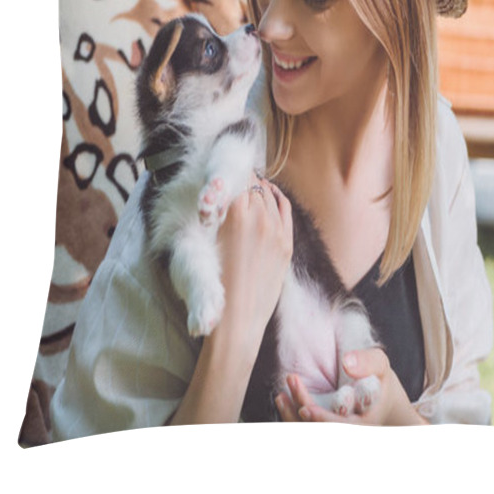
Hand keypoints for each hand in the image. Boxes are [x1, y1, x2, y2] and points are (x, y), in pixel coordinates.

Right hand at [212, 176, 292, 353]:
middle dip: (243, 180)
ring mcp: (277, 231)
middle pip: (253, 184)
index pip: (237, 177)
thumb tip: (221, 191)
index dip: (230, 173)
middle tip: (233, 180)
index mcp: (237, 214)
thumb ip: (216, 212)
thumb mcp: (205, 242)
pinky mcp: (287, 244)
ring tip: (248, 188)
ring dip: (258, 189)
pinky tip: (270, 194)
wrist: (236, 320)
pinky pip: (284, 209)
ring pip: (269, 195)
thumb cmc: (214, 284)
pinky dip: (277, 198)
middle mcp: (260, 217)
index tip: (224, 172)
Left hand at [275, 348, 427, 425]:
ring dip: (291, 417)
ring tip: (281, 394)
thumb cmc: (378, 379)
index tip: (305, 409)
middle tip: (292, 378)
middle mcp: (348, 433)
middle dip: (302, 408)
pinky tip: (283, 399)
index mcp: (364, 425)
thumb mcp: (380, 366)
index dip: (322, 423)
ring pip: (308, 432)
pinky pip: (304, 429)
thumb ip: (368, 361)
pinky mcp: (322, 429)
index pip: (341, 429)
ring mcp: (334, 433)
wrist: (380, 398)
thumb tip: (347, 362)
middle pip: (320, 431)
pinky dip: (291, 417)